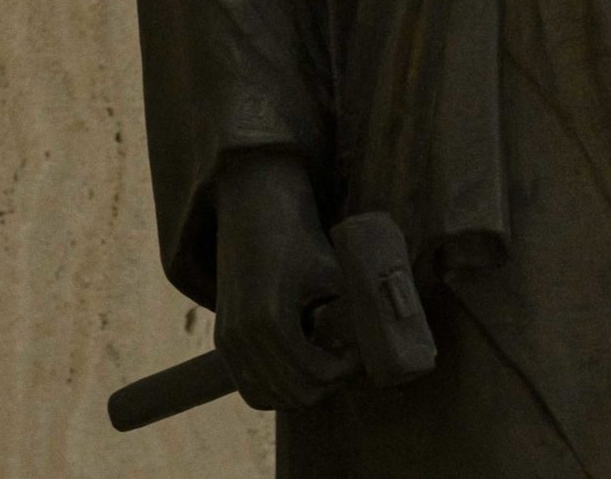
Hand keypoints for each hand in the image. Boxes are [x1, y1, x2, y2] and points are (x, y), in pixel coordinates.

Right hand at [213, 150, 355, 411]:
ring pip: (268, 397)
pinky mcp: (223, 341)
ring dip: (302, 388)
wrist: (254, 212)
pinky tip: (303, 363)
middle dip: (327, 383)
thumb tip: (387, 335)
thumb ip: (355, 305)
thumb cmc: (300, 236)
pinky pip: (250, 386)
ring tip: (326, 359)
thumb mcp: (334, 268)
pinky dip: (277, 387)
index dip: (346, 370)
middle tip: (347, 358)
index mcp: (271, 319)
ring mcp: (228, 342)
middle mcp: (242, 337)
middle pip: (293, 394)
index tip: (360, 351)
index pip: (315, 374)